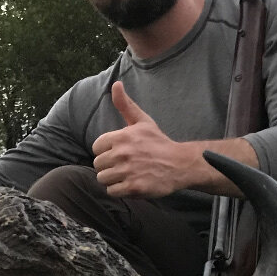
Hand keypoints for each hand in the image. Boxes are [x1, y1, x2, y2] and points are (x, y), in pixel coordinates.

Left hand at [91, 82, 189, 196]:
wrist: (180, 164)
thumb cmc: (158, 142)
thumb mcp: (142, 121)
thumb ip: (125, 105)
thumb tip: (115, 84)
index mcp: (122, 136)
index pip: (96, 147)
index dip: (106, 151)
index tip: (119, 152)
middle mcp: (123, 153)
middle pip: (98, 164)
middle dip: (109, 166)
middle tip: (125, 165)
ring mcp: (127, 171)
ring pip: (102, 179)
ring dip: (113, 179)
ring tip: (127, 174)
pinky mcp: (133, 188)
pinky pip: (111, 191)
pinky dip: (119, 190)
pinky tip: (130, 183)